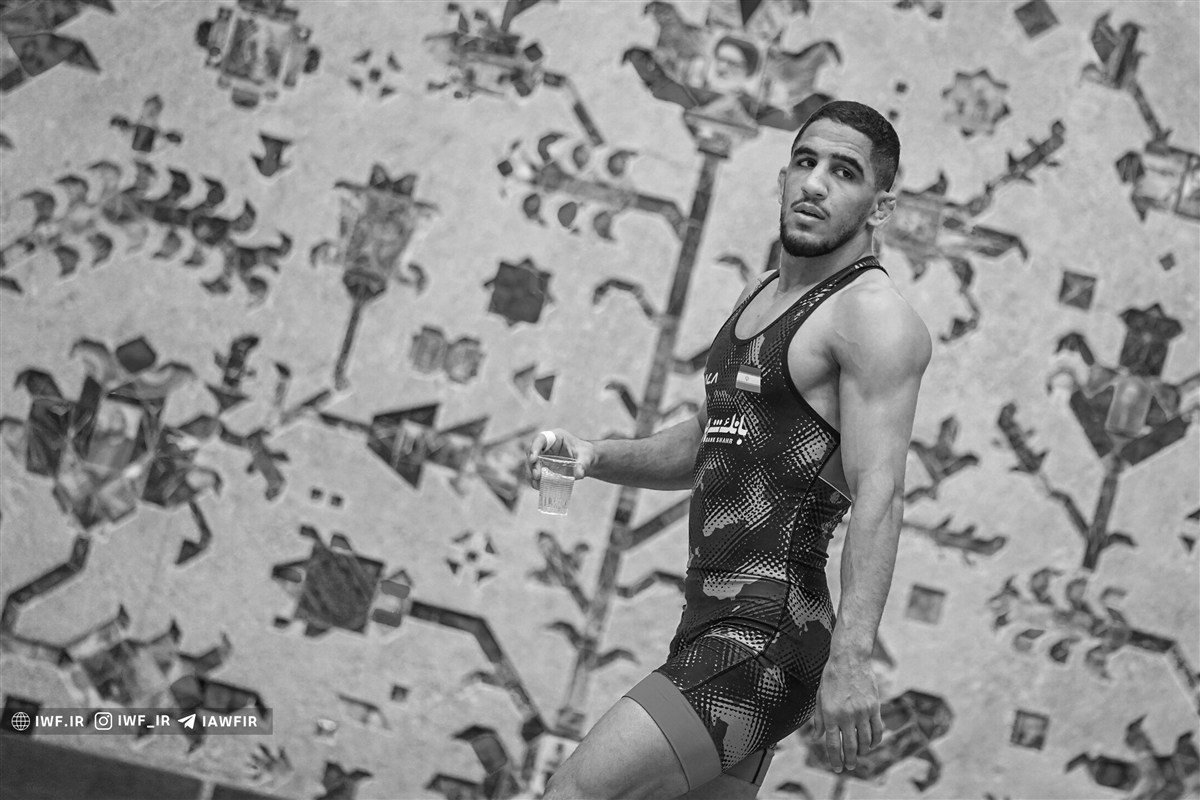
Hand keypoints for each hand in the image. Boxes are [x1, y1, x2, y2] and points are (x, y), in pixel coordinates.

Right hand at [527, 429, 594, 488]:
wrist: (587, 461)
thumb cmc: (586, 454)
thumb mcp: (587, 457)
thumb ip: (583, 464)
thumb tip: (579, 474)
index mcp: (556, 437)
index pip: (541, 438)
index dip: (534, 447)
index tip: (533, 459)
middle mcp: (546, 446)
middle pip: (532, 452)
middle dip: (532, 464)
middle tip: (537, 475)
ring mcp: (543, 457)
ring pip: (531, 464)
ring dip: (531, 474)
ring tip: (537, 484)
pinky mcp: (543, 467)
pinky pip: (535, 473)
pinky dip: (535, 480)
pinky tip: (538, 486)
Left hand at [813, 657, 884, 773]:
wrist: (849, 659)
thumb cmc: (831, 677)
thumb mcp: (820, 697)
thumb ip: (819, 719)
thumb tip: (816, 737)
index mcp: (831, 714)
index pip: (833, 744)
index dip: (835, 759)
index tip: (837, 768)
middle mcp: (847, 716)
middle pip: (850, 746)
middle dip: (849, 760)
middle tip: (849, 766)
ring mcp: (862, 712)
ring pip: (865, 741)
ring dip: (862, 752)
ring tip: (859, 756)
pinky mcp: (874, 707)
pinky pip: (877, 730)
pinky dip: (875, 741)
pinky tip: (871, 744)